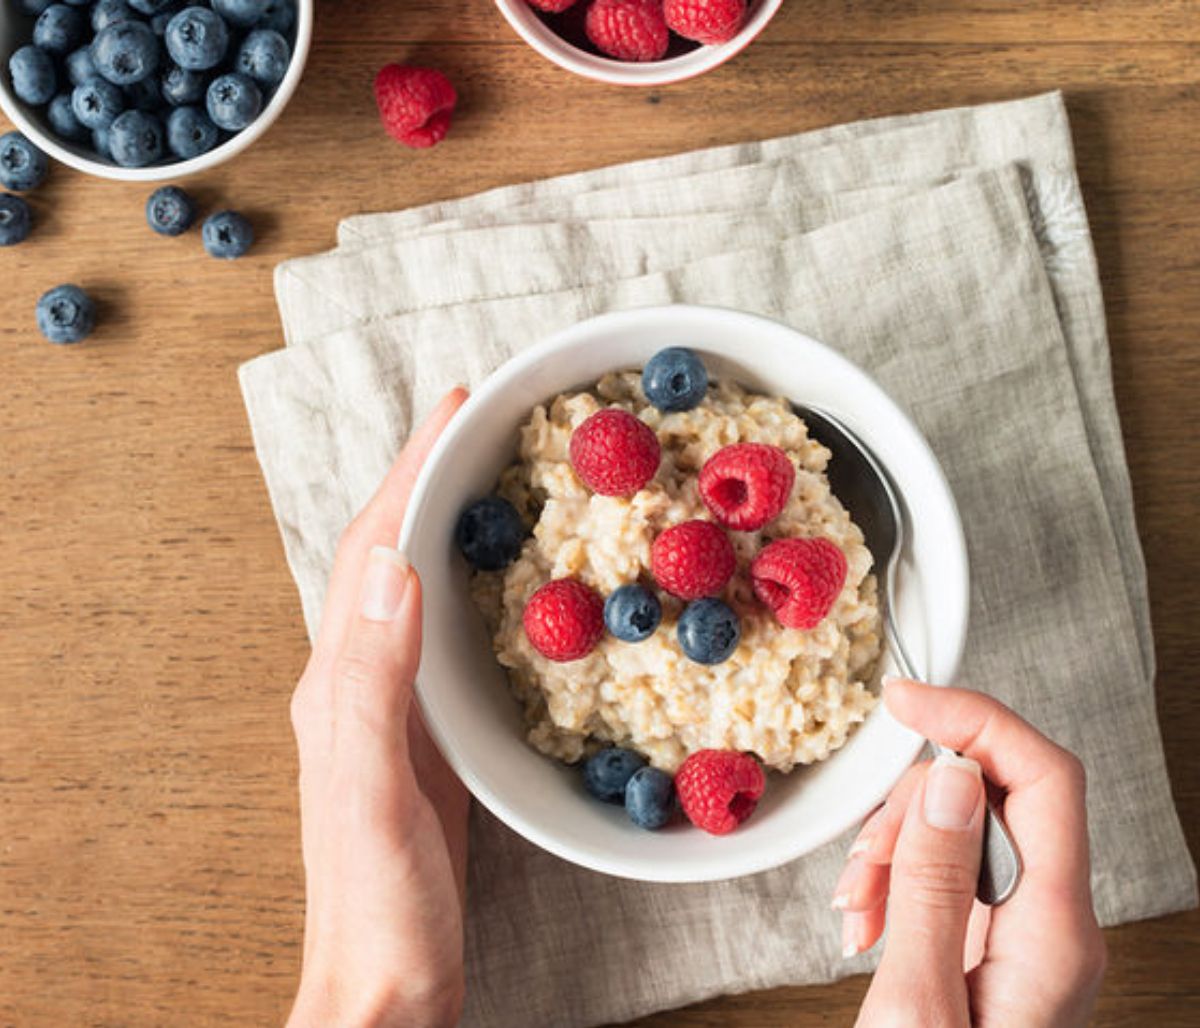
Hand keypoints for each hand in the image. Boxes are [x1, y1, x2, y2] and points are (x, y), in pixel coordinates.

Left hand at [287, 389, 470, 1027]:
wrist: (388, 988)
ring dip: (449, 523)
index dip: (409, 474)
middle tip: (476, 424)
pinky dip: (475, 586)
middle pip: (389, 553)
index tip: (452, 410)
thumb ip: (374, 682)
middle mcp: (361, 682)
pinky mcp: (432, 738)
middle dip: (427, 479)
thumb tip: (395, 569)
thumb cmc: (380, 904)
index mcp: (342, 683)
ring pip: (420, 588)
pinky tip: (509, 584)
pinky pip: (450, 635)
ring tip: (493, 477)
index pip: (372, 552)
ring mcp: (396, 710)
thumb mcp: (373, 790)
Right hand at [839, 678, 1105, 1027]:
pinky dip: (895, 874)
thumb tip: (950, 778)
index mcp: (1054, 931)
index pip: (1042, 778)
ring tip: (858, 907)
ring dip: (894, 846)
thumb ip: (934, 884)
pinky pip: (944, 869)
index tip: (907, 700)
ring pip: (959, 827)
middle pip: (993, 795)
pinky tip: (868, 916)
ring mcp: (1021, 933)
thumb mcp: (915, 1002)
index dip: (976, 718)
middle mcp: (1052, 923)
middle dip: (912, 807)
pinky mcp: (986, 941)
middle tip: (864, 864)